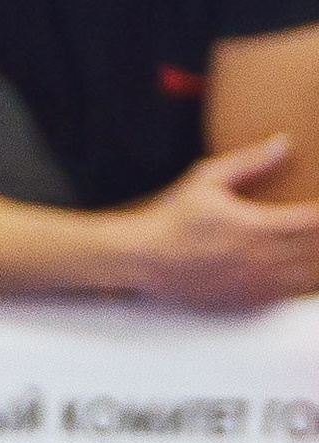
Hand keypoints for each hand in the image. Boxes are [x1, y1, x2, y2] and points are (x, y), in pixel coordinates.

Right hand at [116, 139, 318, 310]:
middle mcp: (259, 259)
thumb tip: (283, 142)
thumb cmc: (173, 216)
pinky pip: (289, 294)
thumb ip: (250, 161)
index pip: (311, 221)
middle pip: (316, 250)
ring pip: (308, 277)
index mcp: (254, 226)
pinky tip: (313, 274)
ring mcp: (253, 284)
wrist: (141, 258)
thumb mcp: (207, 178)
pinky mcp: (245, 300)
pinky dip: (308, 283)